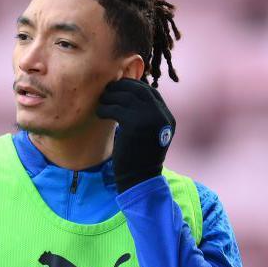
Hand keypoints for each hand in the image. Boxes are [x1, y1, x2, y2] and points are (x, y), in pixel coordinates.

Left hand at [96, 78, 175, 192]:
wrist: (139, 179)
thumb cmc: (141, 158)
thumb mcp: (152, 135)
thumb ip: (148, 117)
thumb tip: (130, 98)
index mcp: (167, 117)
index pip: (151, 93)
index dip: (134, 88)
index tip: (120, 90)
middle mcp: (161, 115)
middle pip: (139, 90)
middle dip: (121, 88)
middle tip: (108, 92)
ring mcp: (149, 118)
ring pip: (125, 96)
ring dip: (110, 97)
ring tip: (102, 102)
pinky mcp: (134, 124)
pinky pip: (115, 108)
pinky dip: (105, 108)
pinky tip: (100, 113)